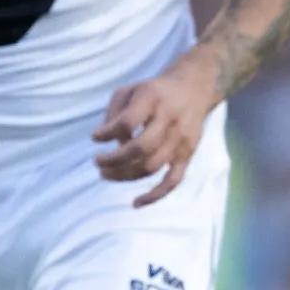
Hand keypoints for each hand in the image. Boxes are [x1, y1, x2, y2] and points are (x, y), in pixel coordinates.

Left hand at [94, 54, 217, 206]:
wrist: (194, 87)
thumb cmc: (155, 90)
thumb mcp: (130, 89)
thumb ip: (114, 113)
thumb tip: (107, 142)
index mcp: (153, 99)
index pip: (127, 122)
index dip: (107, 133)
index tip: (96, 137)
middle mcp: (169, 120)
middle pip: (140, 148)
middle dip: (114, 160)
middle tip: (98, 162)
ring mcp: (181, 140)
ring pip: (152, 166)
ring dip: (125, 175)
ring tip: (106, 174)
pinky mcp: (188, 154)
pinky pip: (173, 180)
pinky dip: (155, 195)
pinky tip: (136, 202)